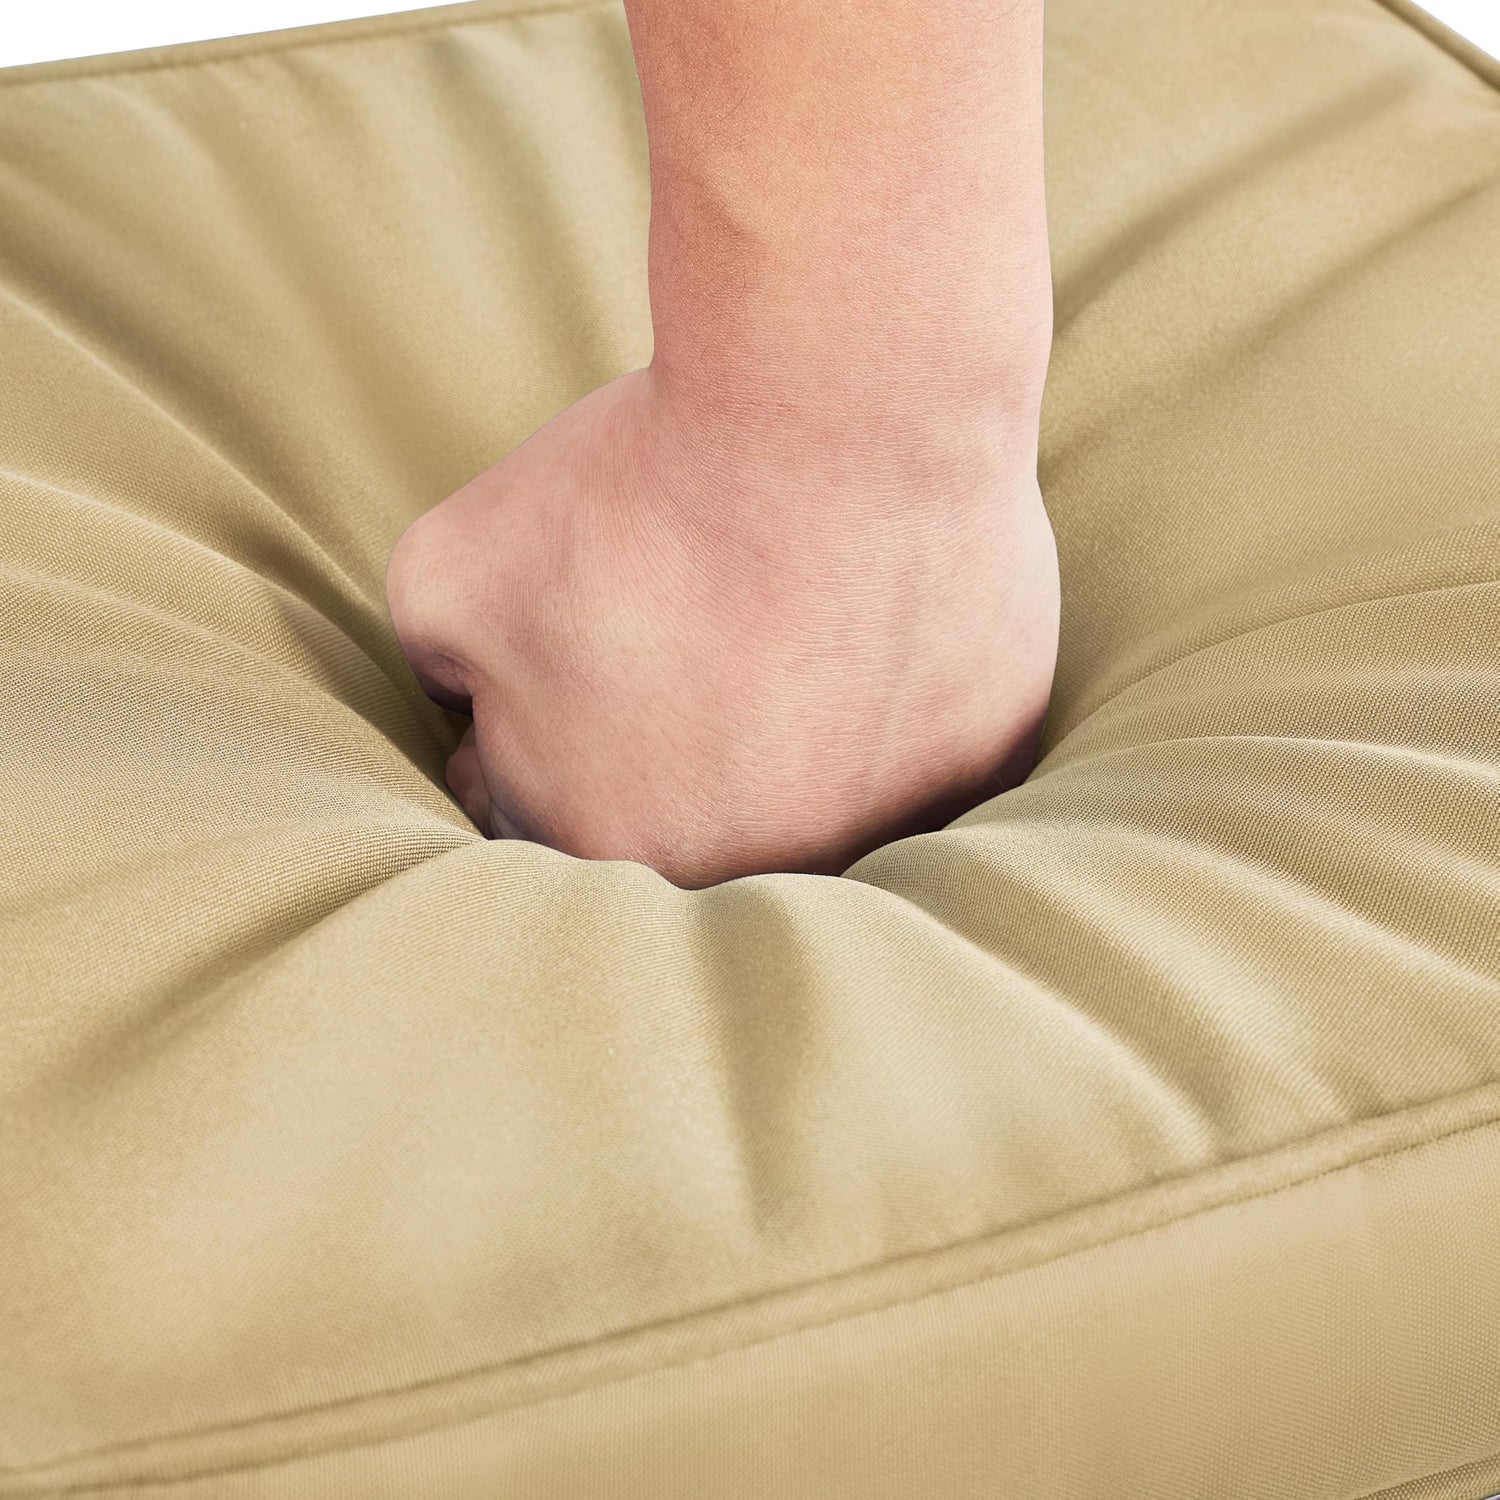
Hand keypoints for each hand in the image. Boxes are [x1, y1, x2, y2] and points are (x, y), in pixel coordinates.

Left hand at [386, 365, 1058, 886]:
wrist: (837, 413)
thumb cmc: (636, 497)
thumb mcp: (446, 572)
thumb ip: (434, 664)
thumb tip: (461, 695)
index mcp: (612, 849)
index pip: (544, 818)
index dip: (536, 733)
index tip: (566, 664)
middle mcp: (757, 872)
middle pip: (680, 818)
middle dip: (652, 742)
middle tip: (674, 637)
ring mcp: (887, 826)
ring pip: (813, 792)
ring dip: (780, 731)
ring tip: (774, 624)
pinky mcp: (984, 762)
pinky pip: (918, 746)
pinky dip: (888, 698)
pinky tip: (867, 621)